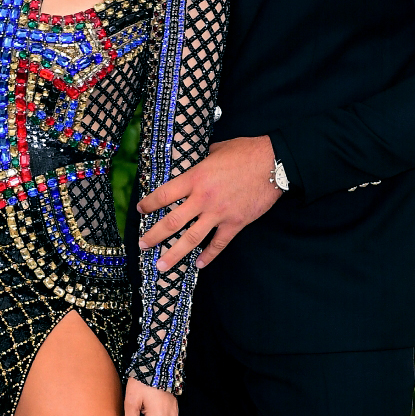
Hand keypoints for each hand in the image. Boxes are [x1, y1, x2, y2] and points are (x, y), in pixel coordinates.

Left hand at [138, 135, 280, 271]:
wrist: (274, 162)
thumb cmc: (246, 152)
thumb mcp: (217, 150)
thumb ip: (201, 160)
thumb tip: (194, 161)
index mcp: (195, 178)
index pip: (164, 194)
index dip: (149, 203)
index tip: (140, 210)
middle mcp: (203, 198)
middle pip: (172, 222)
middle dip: (154, 236)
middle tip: (142, 246)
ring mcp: (219, 213)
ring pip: (191, 238)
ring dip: (174, 254)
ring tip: (162, 266)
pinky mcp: (235, 223)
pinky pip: (218, 243)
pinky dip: (208, 255)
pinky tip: (199, 264)